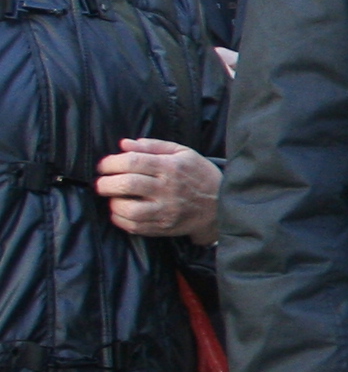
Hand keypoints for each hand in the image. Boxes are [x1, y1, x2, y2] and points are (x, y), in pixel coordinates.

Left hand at [97, 138, 218, 239]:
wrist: (221, 205)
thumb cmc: (199, 175)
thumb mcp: (182, 153)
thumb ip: (153, 146)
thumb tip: (124, 144)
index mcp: (170, 167)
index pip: (132, 162)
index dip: (111, 163)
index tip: (104, 166)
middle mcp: (167, 189)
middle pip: (126, 184)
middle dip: (105, 183)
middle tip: (102, 183)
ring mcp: (166, 210)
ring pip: (128, 209)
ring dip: (113, 203)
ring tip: (113, 198)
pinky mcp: (164, 226)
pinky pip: (133, 226)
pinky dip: (120, 219)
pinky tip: (121, 212)